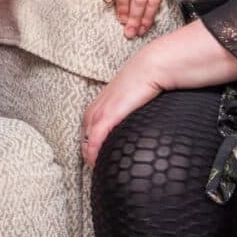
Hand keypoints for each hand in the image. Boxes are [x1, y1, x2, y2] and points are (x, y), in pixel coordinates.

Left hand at [81, 46, 162, 166]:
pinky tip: (96, 162)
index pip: (88, 128)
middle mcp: (97, 106)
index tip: (99, 157)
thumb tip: (138, 118)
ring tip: (98, 169)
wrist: (152, 67)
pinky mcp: (108, 114)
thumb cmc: (146, 80)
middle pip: (84, 135)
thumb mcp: (133, 96)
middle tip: (98, 167)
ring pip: (87, 139)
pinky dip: (94, 151)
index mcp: (101, 102)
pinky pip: (95, 138)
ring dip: (90, 156)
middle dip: (88, 152)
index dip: (91, 144)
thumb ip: (130, 109)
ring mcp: (101, 110)